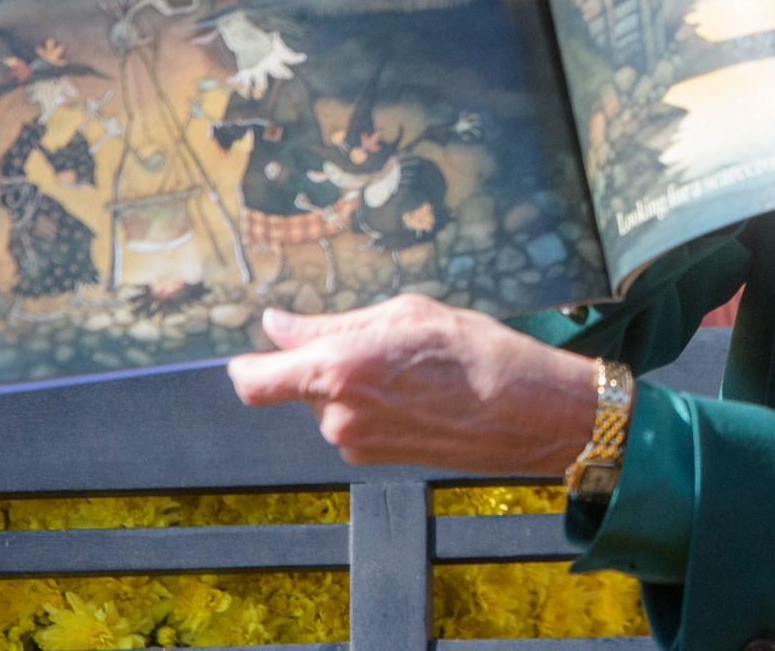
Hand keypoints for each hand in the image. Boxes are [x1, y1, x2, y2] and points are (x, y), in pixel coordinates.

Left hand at [227, 294, 599, 473]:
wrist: (526, 411)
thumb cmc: (476, 354)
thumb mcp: (405, 314)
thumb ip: (333, 323)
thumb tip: (280, 326)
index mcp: (338, 369)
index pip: (254, 381)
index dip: (247, 366)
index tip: (258, 352)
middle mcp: (337, 413)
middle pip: (300, 387)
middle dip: (327, 364)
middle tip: (381, 344)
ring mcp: (355, 442)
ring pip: (331, 405)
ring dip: (356, 386)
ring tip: (411, 370)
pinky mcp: (376, 459)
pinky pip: (356, 425)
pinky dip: (375, 407)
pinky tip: (419, 394)